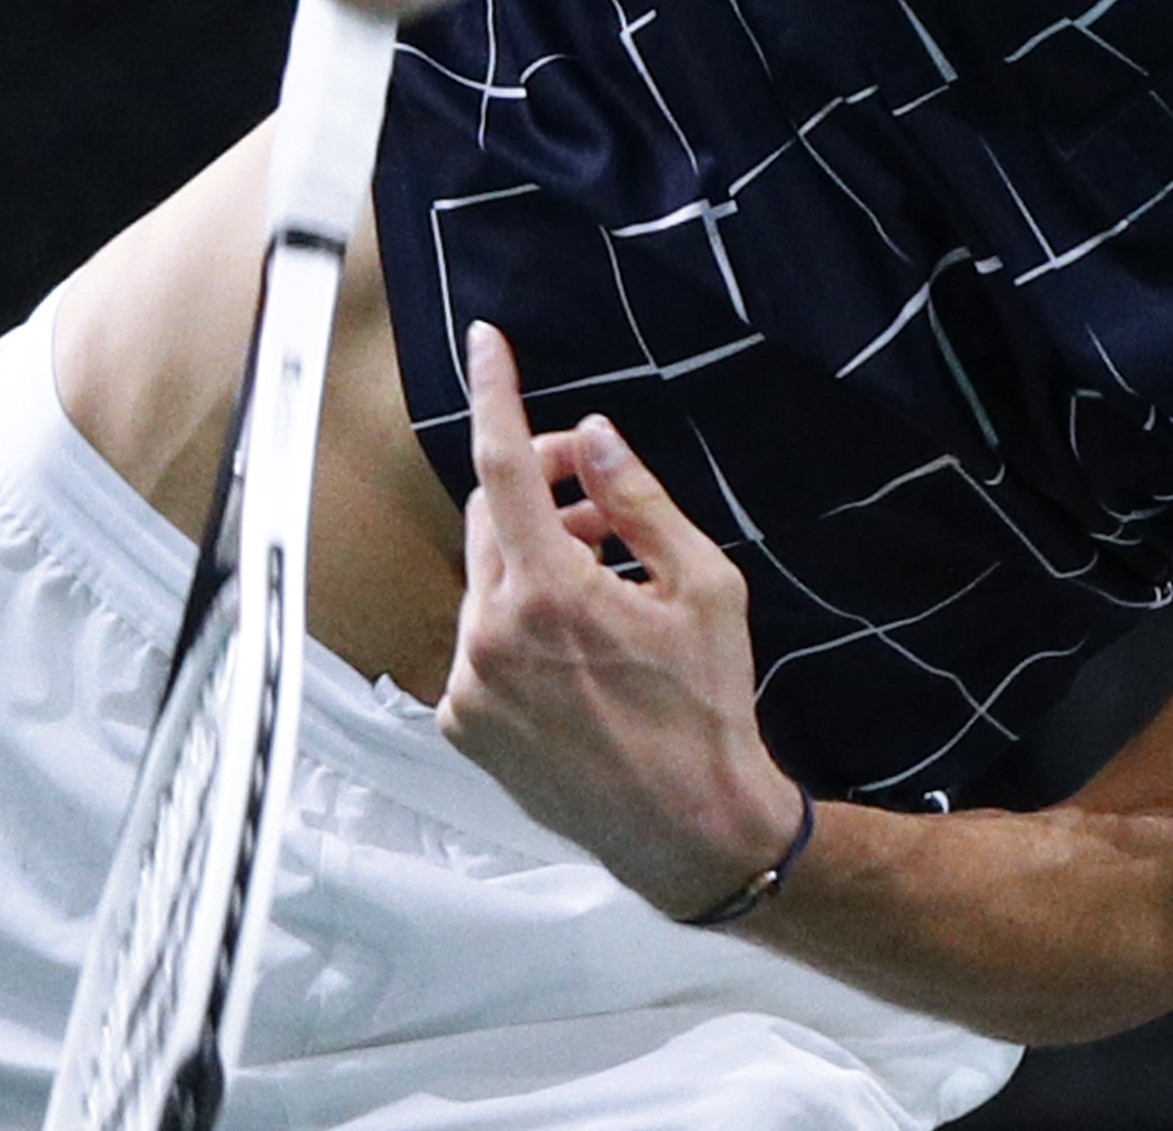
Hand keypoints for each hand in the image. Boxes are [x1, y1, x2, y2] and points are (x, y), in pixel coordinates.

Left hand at [437, 320, 805, 918]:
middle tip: (603, 492)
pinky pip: (480, 639)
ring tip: (609, 582)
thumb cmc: (709, 709)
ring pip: (487, 577)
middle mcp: (491, 637)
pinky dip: (521, 621)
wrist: (690, 829)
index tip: (487, 345)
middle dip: (545, 486)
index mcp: (551, 593)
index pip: (506, 465)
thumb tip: (599, 442)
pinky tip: (582, 648)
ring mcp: (469, 686)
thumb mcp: (705, 587)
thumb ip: (642, 503)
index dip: (497, 394)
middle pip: (493, 514)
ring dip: (537, 557)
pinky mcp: (463, 725)